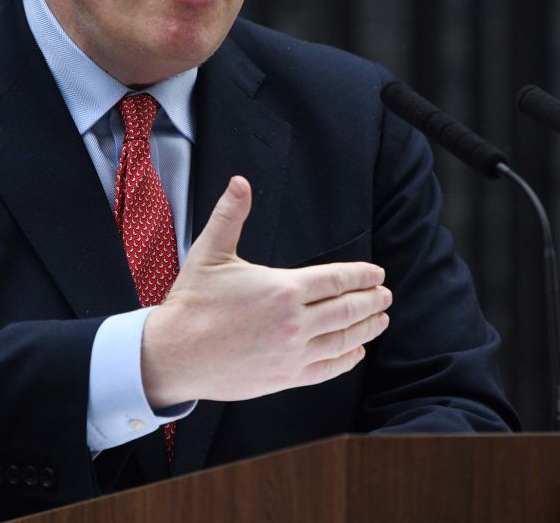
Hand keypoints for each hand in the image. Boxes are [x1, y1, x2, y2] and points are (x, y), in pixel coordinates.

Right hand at [140, 176, 390, 407]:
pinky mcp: (286, 378)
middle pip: (347, 309)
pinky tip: (356, 351)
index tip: (377, 274)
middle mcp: (294, 323)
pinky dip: (348, 358)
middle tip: (385, 295)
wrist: (173, 354)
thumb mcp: (210, 253)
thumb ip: (230, 215)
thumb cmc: (192, 303)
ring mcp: (293, 353)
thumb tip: (239, 181)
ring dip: (367, 328)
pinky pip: (328, 368)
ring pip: (343, 339)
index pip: (336, 280)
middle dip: (372, 301)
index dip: (361, 276)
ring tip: (380, 320)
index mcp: (283, 289)